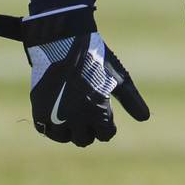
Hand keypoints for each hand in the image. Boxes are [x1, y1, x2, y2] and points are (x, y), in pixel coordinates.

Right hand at [0, 5, 149, 145]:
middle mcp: (76, 117)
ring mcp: (55, 116)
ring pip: (65, 137)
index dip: (108, 127)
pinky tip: (61, 116)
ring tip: (75, 115)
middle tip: (90, 116)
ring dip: (71, 130)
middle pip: (84, 140)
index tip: (106, 117)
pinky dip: (54, 127)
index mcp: (98, 111)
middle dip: (90, 131)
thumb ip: (131, 100)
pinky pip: (47, 131)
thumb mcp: (118, 78)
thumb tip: (145, 118)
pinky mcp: (39, 112)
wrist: (63, 44)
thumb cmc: (95, 60)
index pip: (106, 135)